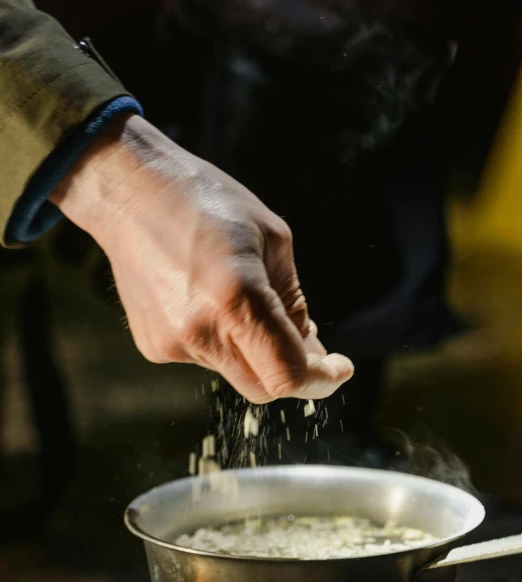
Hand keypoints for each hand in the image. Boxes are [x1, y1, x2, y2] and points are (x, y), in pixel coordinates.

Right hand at [50, 114, 352, 402]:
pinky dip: (221, 339)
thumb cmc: (207, 201)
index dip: (321, 382)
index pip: (288, 374)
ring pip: (234, 370)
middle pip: (263, 388)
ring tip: (239, 294)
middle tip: (307, 342)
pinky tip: (206, 297)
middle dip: (291, 372)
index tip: (338, 370)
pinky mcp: (154, 346)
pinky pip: (205, 357)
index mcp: (237, 299)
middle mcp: (201, 332)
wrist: (129, 193)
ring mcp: (173, 343)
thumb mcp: (273, 239)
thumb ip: (294, 303)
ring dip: (252, 349)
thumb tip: (309, 350)